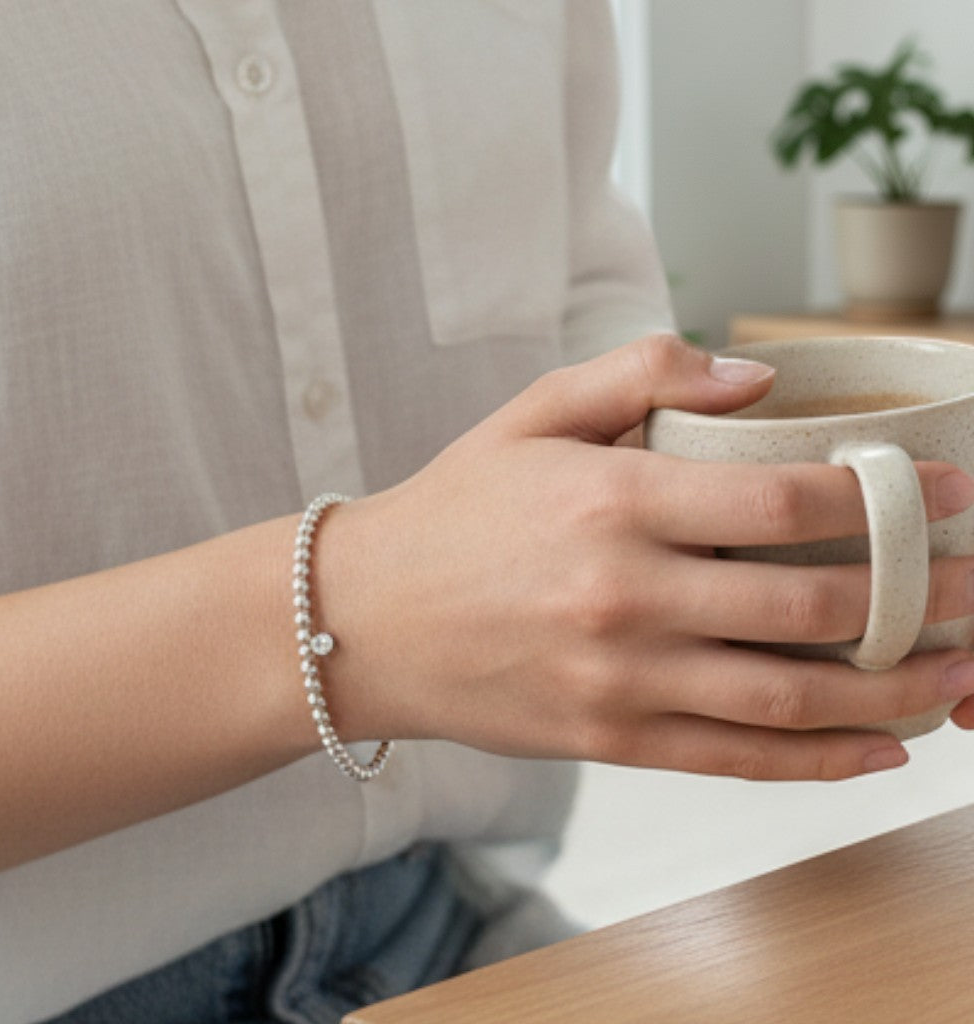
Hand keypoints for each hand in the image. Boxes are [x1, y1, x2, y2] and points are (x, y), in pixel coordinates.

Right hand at [321, 334, 973, 779]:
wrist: (364, 619)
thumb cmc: (451, 514)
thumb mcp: (530, 417)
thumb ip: (640, 374)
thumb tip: (756, 380)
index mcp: (613, 501)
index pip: (782, 500)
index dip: (881, 497)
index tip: (945, 495)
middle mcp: (626, 596)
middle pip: (809, 604)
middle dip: (914, 594)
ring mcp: (620, 680)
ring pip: (791, 698)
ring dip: (895, 689)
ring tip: (959, 672)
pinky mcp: (608, 739)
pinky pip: (737, 761)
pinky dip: (822, 762)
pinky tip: (884, 750)